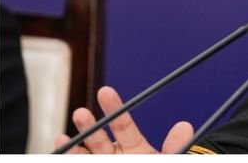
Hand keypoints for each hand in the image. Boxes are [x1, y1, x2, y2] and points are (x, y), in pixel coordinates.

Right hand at [53, 86, 194, 153]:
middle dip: (88, 126)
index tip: (105, 91)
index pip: (123, 124)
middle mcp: (114, 155)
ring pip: (85, 155)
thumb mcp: (168, 159)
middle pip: (99, 139)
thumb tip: (185, 126)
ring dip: (73, 148)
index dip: (114, 108)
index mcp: (134, 147)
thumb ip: (174, 147)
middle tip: (80, 113)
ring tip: (62, 139)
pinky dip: (70, 159)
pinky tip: (62, 153)